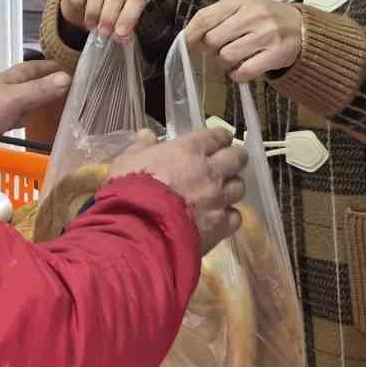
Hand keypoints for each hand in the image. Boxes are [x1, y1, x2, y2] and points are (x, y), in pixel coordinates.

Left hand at [0, 60, 70, 139]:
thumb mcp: (17, 97)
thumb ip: (40, 89)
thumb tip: (68, 77)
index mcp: (12, 77)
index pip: (35, 66)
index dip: (50, 66)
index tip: (68, 67)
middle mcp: (8, 87)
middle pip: (32, 82)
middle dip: (48, 83)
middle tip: (68, 86)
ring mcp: (3, 104)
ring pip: (26, 98)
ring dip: (39, 99)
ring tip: (57, 103)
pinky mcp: (0, 120)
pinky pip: (19, 114)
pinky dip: (29, 115)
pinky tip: (34, 120)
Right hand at [59, 0, 146, 39]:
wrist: (81, 4)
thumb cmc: (105, 10)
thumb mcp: (117, 21)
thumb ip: (122, 28)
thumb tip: (121, 37)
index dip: (129, 16)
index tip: (121, 33)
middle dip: (110, 16)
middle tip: (104, 32)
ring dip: (94, 11)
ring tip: (92, 24)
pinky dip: (79, 2)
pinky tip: (81, 8)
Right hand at [108, 127, 246, 254]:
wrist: (137, 231)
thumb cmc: (129, 190)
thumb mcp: (126, 161)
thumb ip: (141, 147)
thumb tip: (147, 135)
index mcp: (189, 150)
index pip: (217, 136)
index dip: (220, 137)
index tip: (219, 141)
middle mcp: (211, 172)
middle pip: (238, 158)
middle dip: (234, 158)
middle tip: (226, 163)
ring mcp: (218, 200)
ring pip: (239, 187)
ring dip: (231, 188)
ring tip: (220, 193)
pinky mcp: (220, 226)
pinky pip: (235, 217)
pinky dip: (228, 216)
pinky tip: (217, 218)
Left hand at [185, 0, 303, 82]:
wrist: (301, 27)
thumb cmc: (264, 18)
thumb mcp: (242, 7)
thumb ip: (216, 17)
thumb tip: (189, 38)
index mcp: (241, 0)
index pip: (204, 18)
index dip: (191, 35)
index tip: (188, 44)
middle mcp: (254, 14)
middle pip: (212, 40)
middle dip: (210, 50)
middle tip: (219, 50)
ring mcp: (267, 34)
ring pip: (226, 57)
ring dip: (224, 63)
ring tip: (234, 58)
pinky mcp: (276, 54)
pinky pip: (244, 72)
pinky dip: (237, 75)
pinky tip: (241, 69)